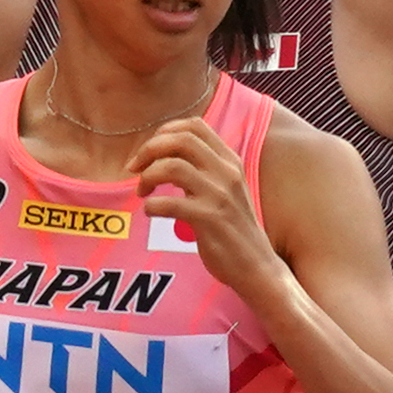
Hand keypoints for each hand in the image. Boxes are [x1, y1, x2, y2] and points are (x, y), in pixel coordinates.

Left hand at [133, 116, 271, 299]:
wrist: (257, 266)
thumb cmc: (234, 230)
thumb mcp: (226, 190)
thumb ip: (205, 170)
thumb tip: (167, 156)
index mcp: (229, 161)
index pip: (194, 126)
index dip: (164, 132)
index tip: (149, 152)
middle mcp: (226, 173)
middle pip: (180, 140)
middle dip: (149, 149)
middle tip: (134, 169)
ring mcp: (219, 195)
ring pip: (172, 167)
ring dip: (148, 176)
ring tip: (142, 192)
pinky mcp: (210, 220)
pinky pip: (170, 203)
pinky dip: (152, 205)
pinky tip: (151, 212)